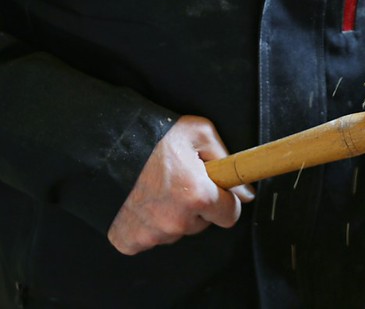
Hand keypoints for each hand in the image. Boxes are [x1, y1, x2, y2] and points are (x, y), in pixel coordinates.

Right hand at [107, 116, 254, 254]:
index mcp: (197, 196)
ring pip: (176, 232)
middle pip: (202, 224)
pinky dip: (146, 225)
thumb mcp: (200, 133)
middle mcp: (176, 221)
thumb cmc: (155, 136)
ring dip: (171, 215)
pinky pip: (149, 240)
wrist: (106, 145)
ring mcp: (151, 234)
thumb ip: (228, 162)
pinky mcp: (129, 240)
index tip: (213, 188)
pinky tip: (142, 203)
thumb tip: (247, 193)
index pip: (230, 215)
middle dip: (196, 206)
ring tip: (157, 189)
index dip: (224, 199)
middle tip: (178, 182)